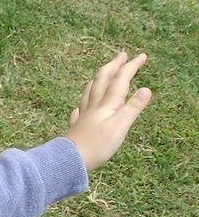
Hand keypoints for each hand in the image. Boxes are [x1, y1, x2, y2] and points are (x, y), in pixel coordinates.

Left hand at [64, 51, 151, 171]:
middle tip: (122, 55)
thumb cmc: (97, 146)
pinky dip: (84, 100)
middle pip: (102, 80)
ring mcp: (82, 116)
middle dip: (113, 66)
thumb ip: (132, 108)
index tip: (141, 55)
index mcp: (106, 105)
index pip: (120, 80)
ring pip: (89, 91)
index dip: (131, 66)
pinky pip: (79, 108)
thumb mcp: (120, 127)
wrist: (69, 161)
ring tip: (102, 73)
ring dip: (98, 78)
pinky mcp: (76, 127)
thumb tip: (146, 89)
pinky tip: (82, 104)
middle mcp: (93, 106)